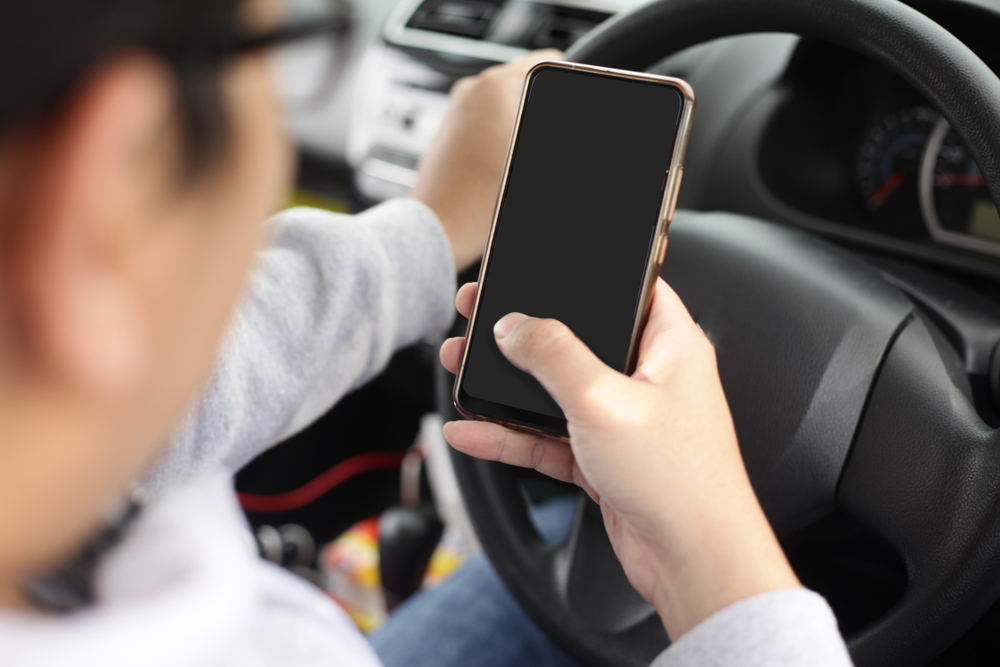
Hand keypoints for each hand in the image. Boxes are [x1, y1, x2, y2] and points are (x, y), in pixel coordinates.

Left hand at [410, 49, 561, 272]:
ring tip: (519, 161)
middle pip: (525, 85)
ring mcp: (456, 109)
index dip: (565, 85)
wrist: (438, 228)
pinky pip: (485, 123)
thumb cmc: (482, 201)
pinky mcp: (448, 132)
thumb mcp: (533, 159)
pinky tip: (502, 167)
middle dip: (539, 108)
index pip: (548, 61)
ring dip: (519, 125)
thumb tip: (580, 117)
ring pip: (505, 106)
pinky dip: (499, 138)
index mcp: (495, 84)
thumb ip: (556, 127)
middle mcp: (471, 89)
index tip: (570, 109)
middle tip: (538, 143)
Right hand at [439, 279, 799, 638]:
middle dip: (524, 334)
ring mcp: (624, 420)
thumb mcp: (603, 400)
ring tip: (460, 368)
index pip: (628, 289)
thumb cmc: (679, 481)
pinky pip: (548, 437)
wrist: (692, 562)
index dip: (584, 276)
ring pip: (555, 392)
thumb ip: (553, 355)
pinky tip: (472, 431)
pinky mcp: (603, 458)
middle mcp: (649, 378)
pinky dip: (511, 435)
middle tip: (479, 317)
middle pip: (577, 340)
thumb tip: (515, 326)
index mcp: (670, 346)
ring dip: (508, 387)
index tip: (537, 268)